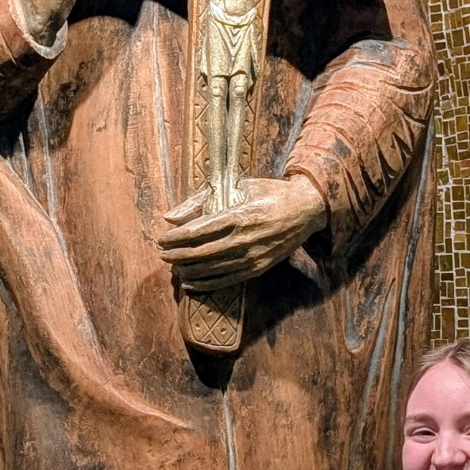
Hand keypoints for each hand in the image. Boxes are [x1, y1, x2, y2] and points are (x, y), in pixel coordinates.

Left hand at [156, 176, 326, 289]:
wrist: (306, 209)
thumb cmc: (270, 192)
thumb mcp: (239, 185)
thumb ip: (201, 199)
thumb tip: (169, 217)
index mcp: (240, 215)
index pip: (199, 231)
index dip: (176, 238)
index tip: (162, 239)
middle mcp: (246, 238)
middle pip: (202, 252)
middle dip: (178, 255)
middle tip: (162, 255)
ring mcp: (253, 256)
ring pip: (212, 269)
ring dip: (188, 271)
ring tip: (173, 268)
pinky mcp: (259, 268)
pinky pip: (227, 280)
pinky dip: (206, 284)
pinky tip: (190, 284)